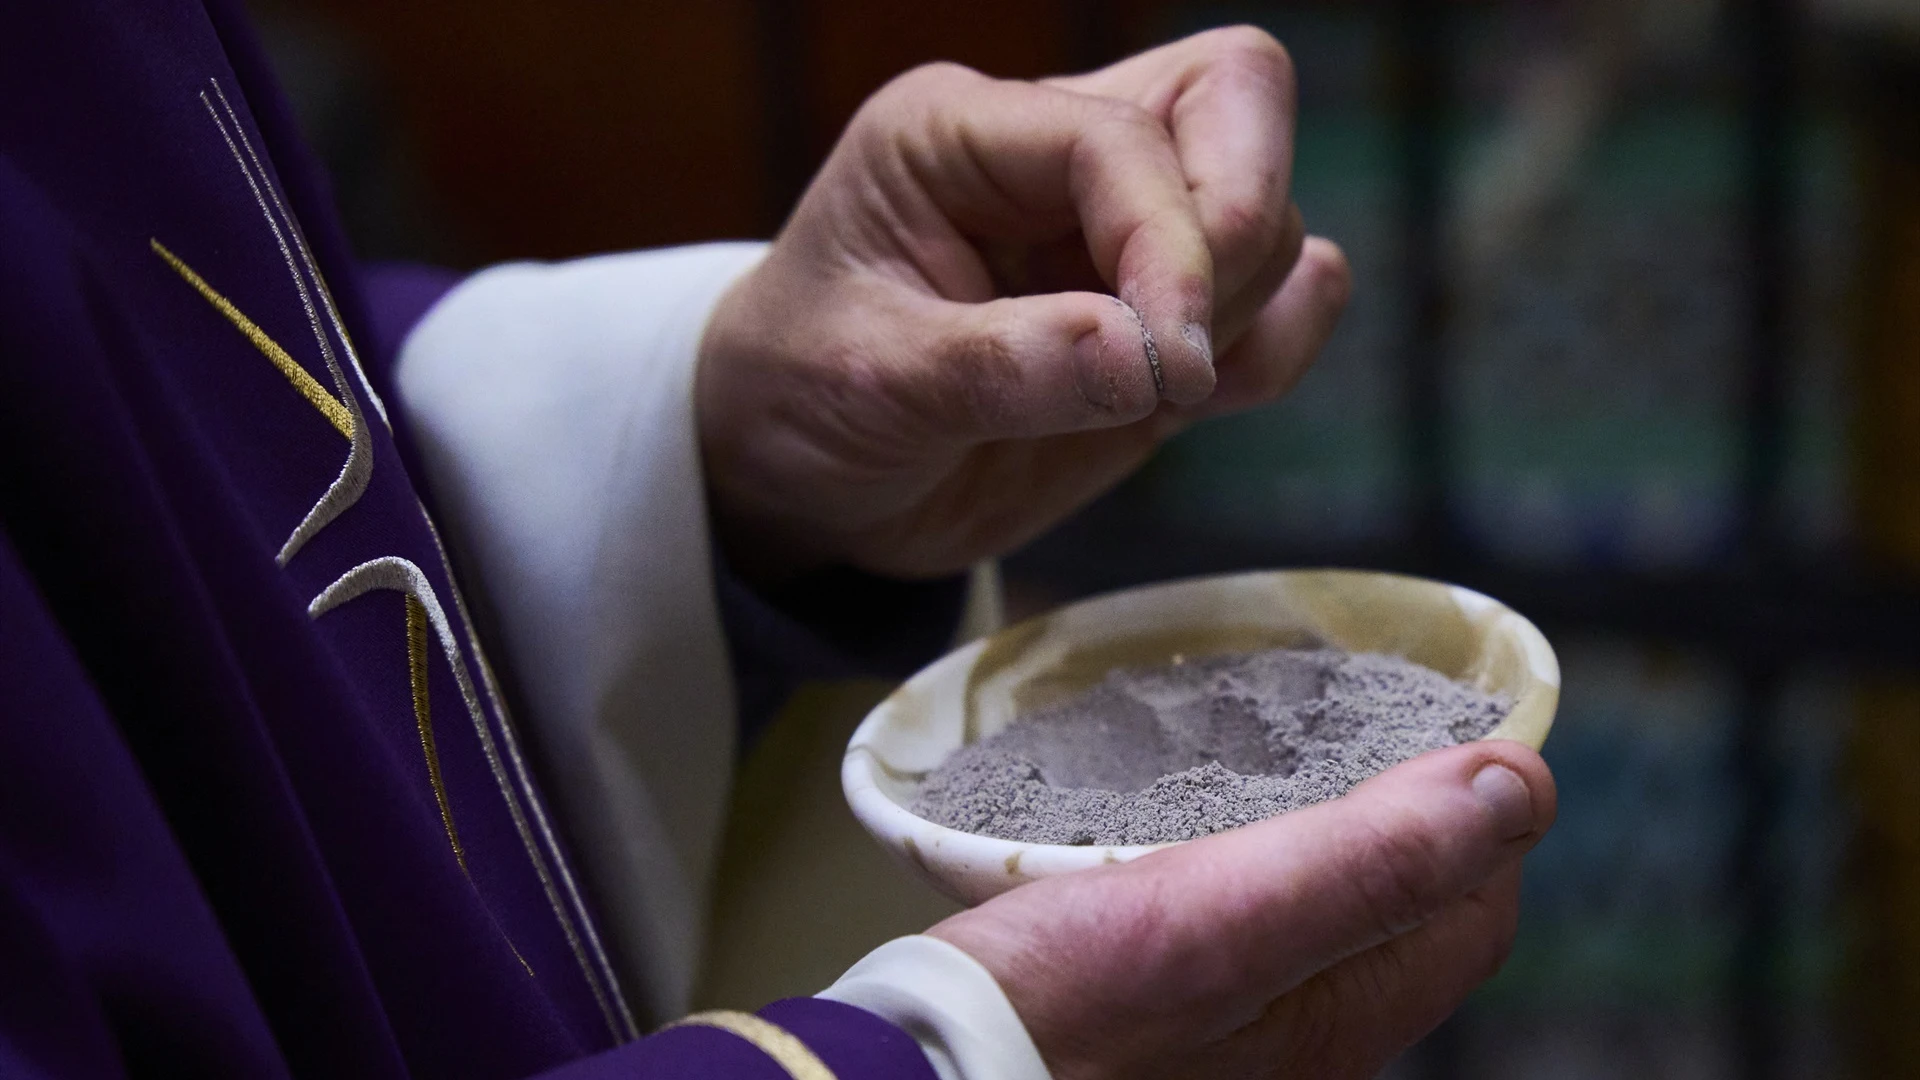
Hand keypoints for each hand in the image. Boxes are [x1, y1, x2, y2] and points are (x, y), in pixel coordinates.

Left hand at [697, 27, 1350, 580]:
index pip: (1121, 139)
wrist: (801, 479)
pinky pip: (1286, 291)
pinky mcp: (1161, 313)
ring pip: (1268, 209)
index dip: (1169, 243)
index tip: (1168, 365)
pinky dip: (1275, 348)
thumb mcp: (867, 384)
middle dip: (1237, 232)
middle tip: (1177, 359)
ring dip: (1244, 310)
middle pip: (1235, 100)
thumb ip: (1002, 367)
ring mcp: (1119, 231)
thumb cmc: (801, 400)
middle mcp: (1054, 157)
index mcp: (963, 132)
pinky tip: (1191, 401)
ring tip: (1149, 397)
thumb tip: (1143, 357)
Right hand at [928, 742, 1556, 1078]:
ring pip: (1315, 914)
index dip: (1482, 811)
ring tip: (1277, 748)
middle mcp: (1300, 1039)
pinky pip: (1237, 924)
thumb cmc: (1056, 1015)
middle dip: (1400, 811)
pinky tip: (1183, 819)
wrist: (925, 1079)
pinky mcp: (1158, 1015)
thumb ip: (1371, 862)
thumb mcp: (1222, 919)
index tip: (1452, 720)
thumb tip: (1521, 787)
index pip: (1472, 908)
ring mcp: (1228, 1034)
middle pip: (1397, 911)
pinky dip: (1238, 855)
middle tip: (1360, 716)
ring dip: (1316, 827)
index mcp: (1339, 1020)